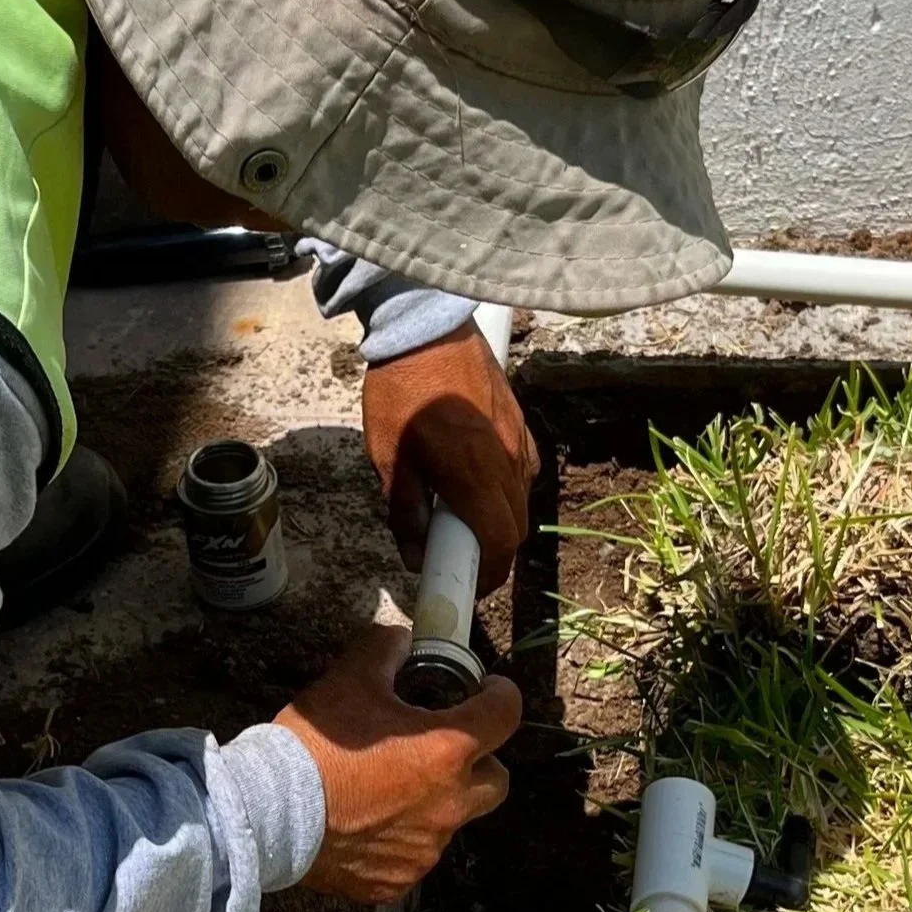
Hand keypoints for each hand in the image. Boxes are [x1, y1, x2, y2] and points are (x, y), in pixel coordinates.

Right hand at [276, 625, 520, 903]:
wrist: (268, 815)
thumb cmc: (315, 746)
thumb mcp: (349, 680)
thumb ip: (384, 651)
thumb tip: (400, 640)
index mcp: (446, 751)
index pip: (505, 715)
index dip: (501, 696)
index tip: (488, 691)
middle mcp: (449, 805)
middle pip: (496, 780)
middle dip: (478, 760)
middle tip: (442, 746)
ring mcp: (426, 849)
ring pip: (452, 820)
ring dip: (436, 800)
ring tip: (390, 787)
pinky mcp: (398, 880)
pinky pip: (414, 855)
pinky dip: (401, 838)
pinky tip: (367, 823)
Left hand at [360, 319, 540, 593]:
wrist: (424, 325)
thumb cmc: (400, 391)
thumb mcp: (388, 458)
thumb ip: (406, 511)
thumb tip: (416, 552)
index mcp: (474, 477)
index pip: (499, 545)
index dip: (486, 576)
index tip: (466, 586)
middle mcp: (506, 462)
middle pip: (515, 527)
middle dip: (491, 550)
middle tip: (455, 553)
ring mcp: (518, 438)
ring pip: (521, 497)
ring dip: (497, 515)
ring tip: (461, 511)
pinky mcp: (519, 418)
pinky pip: (522, 466)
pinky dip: (504, 484)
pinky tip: (475, 474)